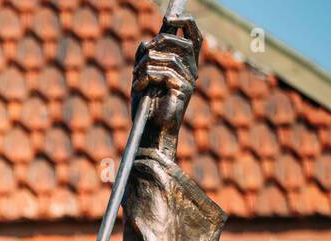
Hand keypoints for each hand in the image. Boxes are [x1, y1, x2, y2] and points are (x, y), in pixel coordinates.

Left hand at [132, 14, 201, 158]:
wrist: (150, 133)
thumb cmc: (147, 108)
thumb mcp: (142, 79)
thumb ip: (144, 60)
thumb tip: (144, 42)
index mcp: (185, 65)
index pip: (195, 36)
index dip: (186, 22)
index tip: (169, 16)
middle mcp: (191, 71)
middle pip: (183, 41)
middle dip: (161, 41)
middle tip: (145, 53)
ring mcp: (189, 81)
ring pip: (169, 57)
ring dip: (145, 65)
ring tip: (135, 78)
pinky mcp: (183, 90)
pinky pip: (163, 72)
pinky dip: (145, 78)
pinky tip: (138, 88)